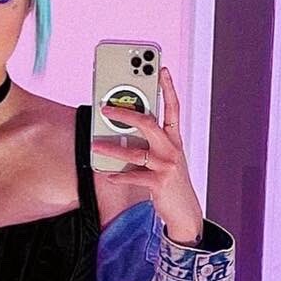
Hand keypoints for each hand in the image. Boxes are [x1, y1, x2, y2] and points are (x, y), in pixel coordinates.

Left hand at [91, 65, 203, 242]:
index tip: (161, 69)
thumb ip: (151, 143)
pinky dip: (119, 176)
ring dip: (112, 149)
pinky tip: (108, 175)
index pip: (173, 108)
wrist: (185, 211)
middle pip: (149, 123)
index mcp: (174, 139)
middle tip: (106, 108)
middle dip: (126, 114)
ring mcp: (166, 166)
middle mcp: (172, 149)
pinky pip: (134, 176)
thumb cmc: (171, 182)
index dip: (168, 87)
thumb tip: (124, 132)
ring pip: (135, 152)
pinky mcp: (159, 183)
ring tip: (95, 146)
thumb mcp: (166, 158)